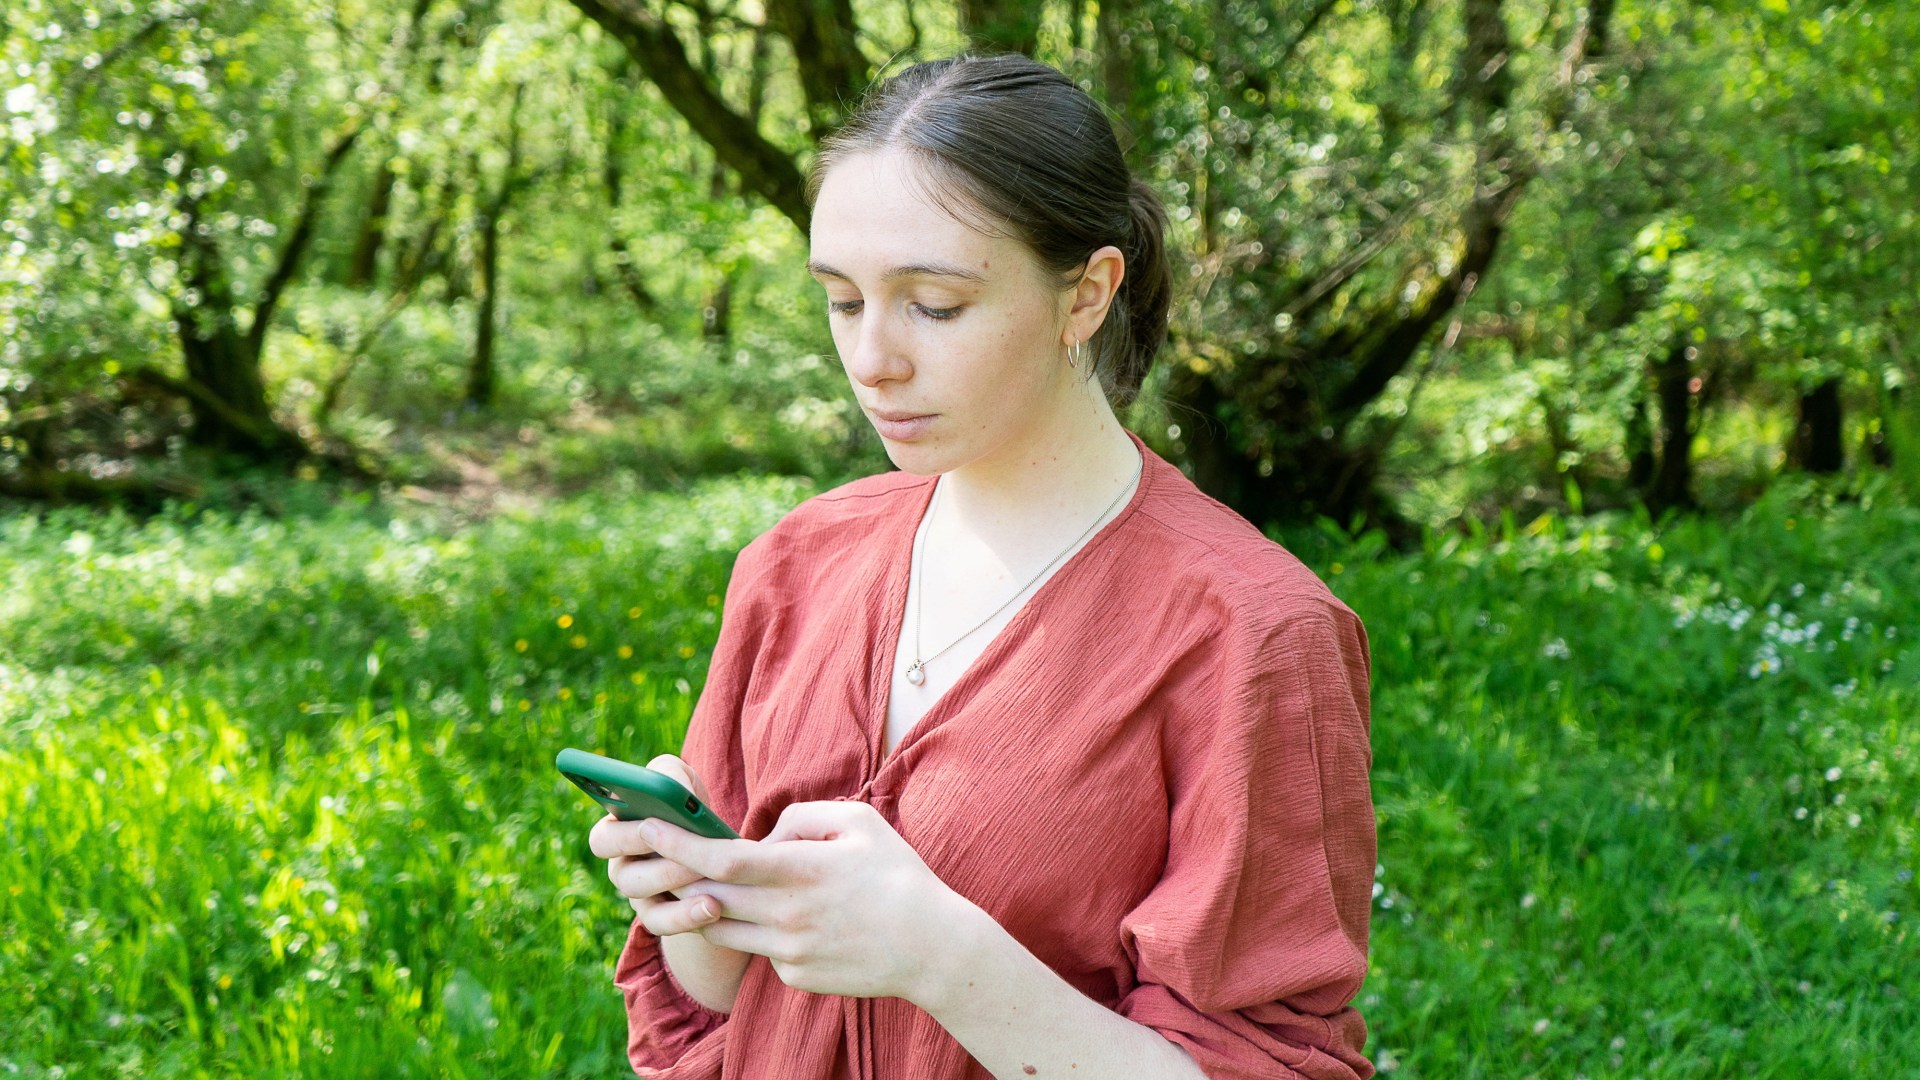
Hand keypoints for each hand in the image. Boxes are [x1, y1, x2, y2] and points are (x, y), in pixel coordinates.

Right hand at [588, 754, 725, 934]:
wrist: (715, 847)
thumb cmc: (688, 807)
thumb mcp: (681, 781)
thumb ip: (670, 776)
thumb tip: (671, 789)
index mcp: (617, 833)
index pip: (601, 841)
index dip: (622, 836)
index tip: (648, 824)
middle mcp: (622, 867)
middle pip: (621, 875)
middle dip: (656, 864)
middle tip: (687, 852)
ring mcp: (640, 896)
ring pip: (644, 902)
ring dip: (676, 886)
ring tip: (705, 874)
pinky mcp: (662, 917)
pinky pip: (664, 925)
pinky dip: (687, 917)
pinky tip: (714, 907)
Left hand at [635, 798, 975, 1003]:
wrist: (933, 947)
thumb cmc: (897, 874)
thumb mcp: (859, 821)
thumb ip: (801, 816)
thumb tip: (762, 836)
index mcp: (801, 870)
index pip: (721, 858)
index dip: (677, 843)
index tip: (647, 827)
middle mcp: (787, 914)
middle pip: (708, 896)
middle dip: (679, 876)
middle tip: (661, 858)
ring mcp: (788, 951)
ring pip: (723, 929)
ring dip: (710, 907)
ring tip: (719, 887)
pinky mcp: (794, 976)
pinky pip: (760, 950)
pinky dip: (760, 931)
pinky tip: (796, 922)